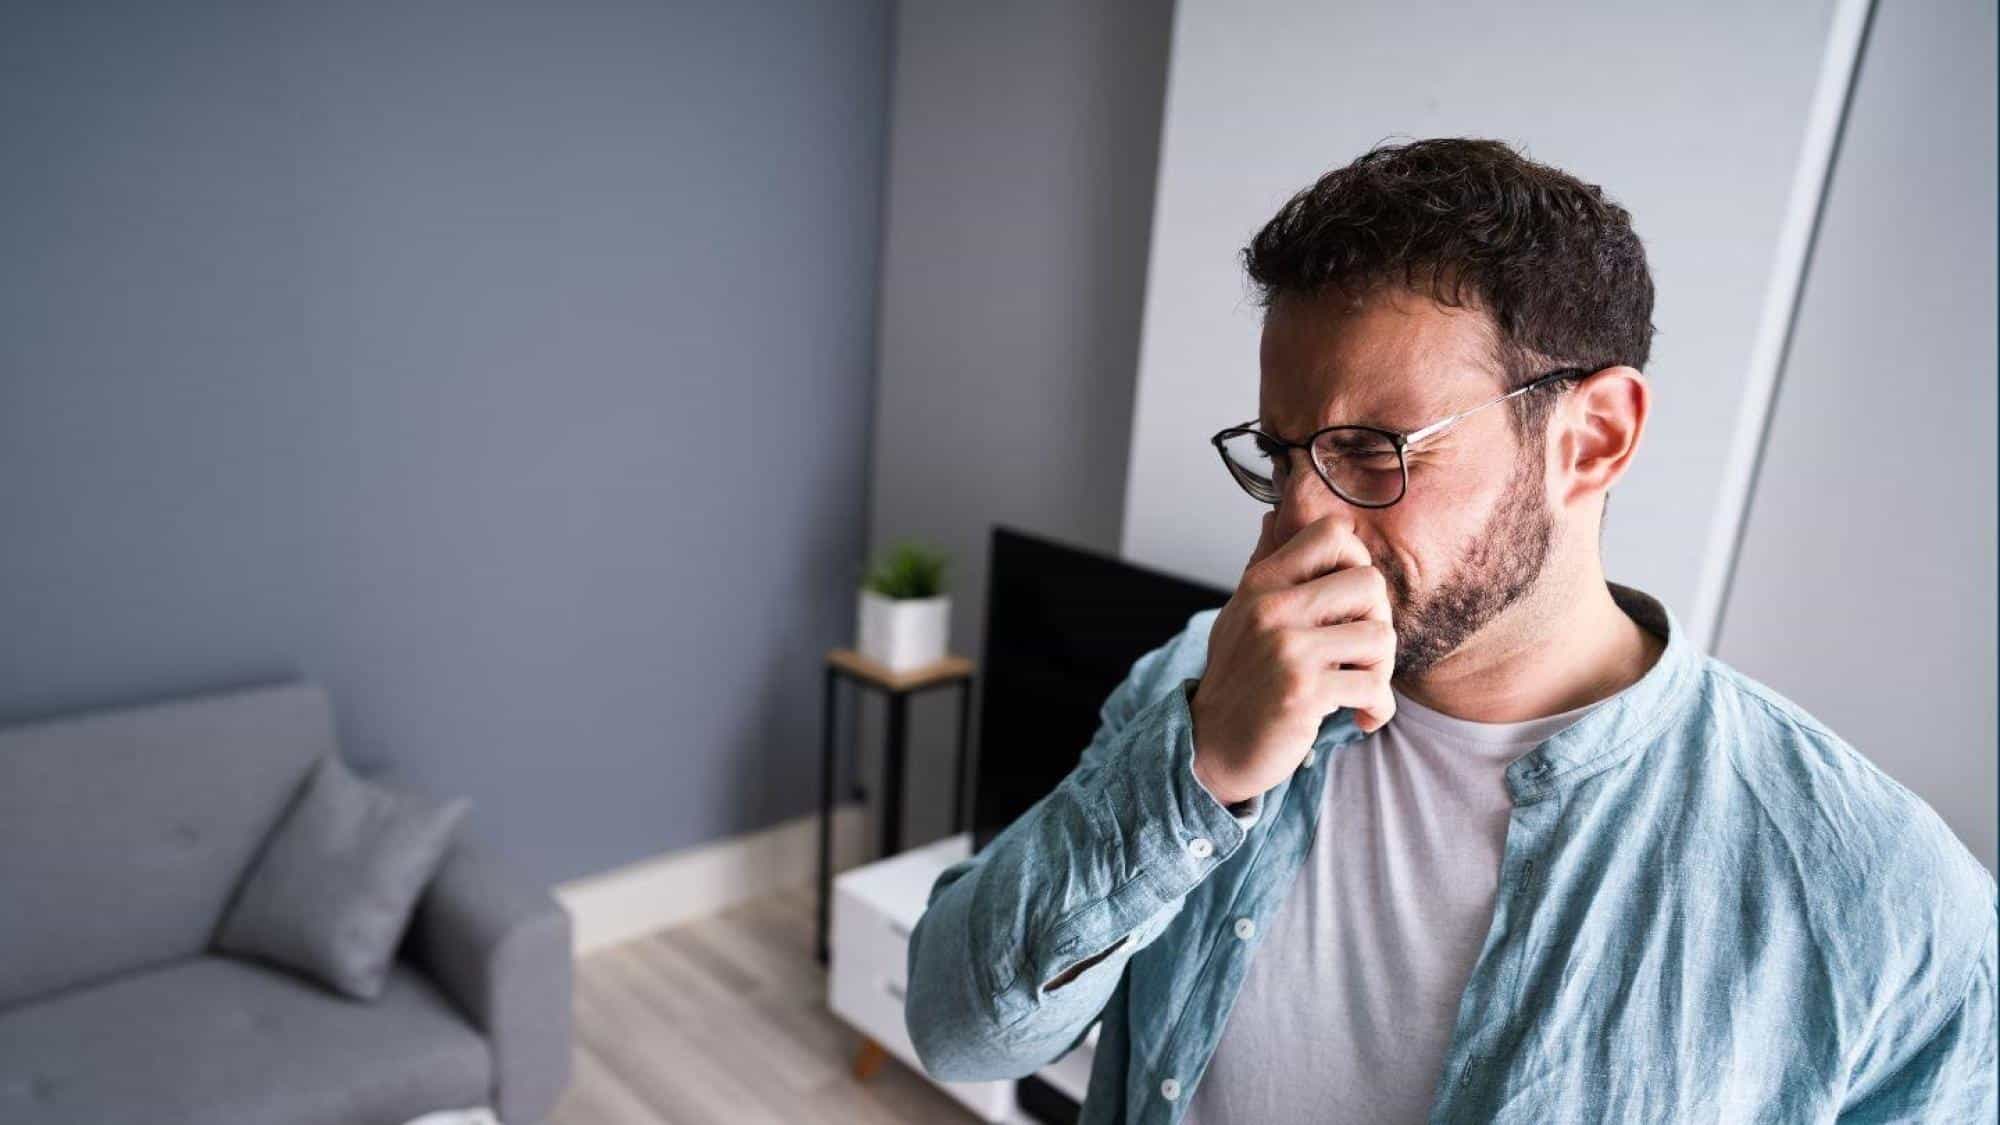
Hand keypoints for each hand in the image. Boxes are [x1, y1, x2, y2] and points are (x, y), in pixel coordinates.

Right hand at [1189, 510, 1396, 805]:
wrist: (1211, 746)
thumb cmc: (1237, 679)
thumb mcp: (1240, 614)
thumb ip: (1264, 566)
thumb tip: (1273, 515)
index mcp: (1262, 583)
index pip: (1333, 534)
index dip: (1358, 561)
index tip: (1351, 602)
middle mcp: (1272, 608)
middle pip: (1369, 581)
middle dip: (1379, 620)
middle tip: (1363, 652)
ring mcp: (1287, 649)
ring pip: (1380, 636)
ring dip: (1382, 670)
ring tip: (1361, 687)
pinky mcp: (1303, 692)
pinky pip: (1374, 686)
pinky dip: (1379, 708)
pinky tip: (1362, 717)